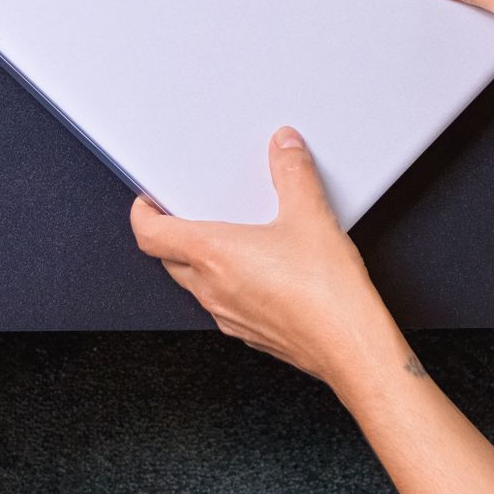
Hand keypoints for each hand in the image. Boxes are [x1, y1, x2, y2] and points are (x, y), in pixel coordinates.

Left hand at [130, 130, 414, 394]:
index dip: (142, 214)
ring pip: (195, 285)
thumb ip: (293, 173)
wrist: (350, 345)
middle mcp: (211, 289)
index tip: (147, 202)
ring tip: (230, 241)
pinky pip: (224, 305)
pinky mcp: (249, 334)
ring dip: (201, 263)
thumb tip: (285, 148)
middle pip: (169, 260)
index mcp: (212, 255)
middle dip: (173, 236)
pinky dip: (229, 286)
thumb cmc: (327, 294)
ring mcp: (227, 316)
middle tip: (188, 215)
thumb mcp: (311, 216)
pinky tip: (261, 274)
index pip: (150, 235)